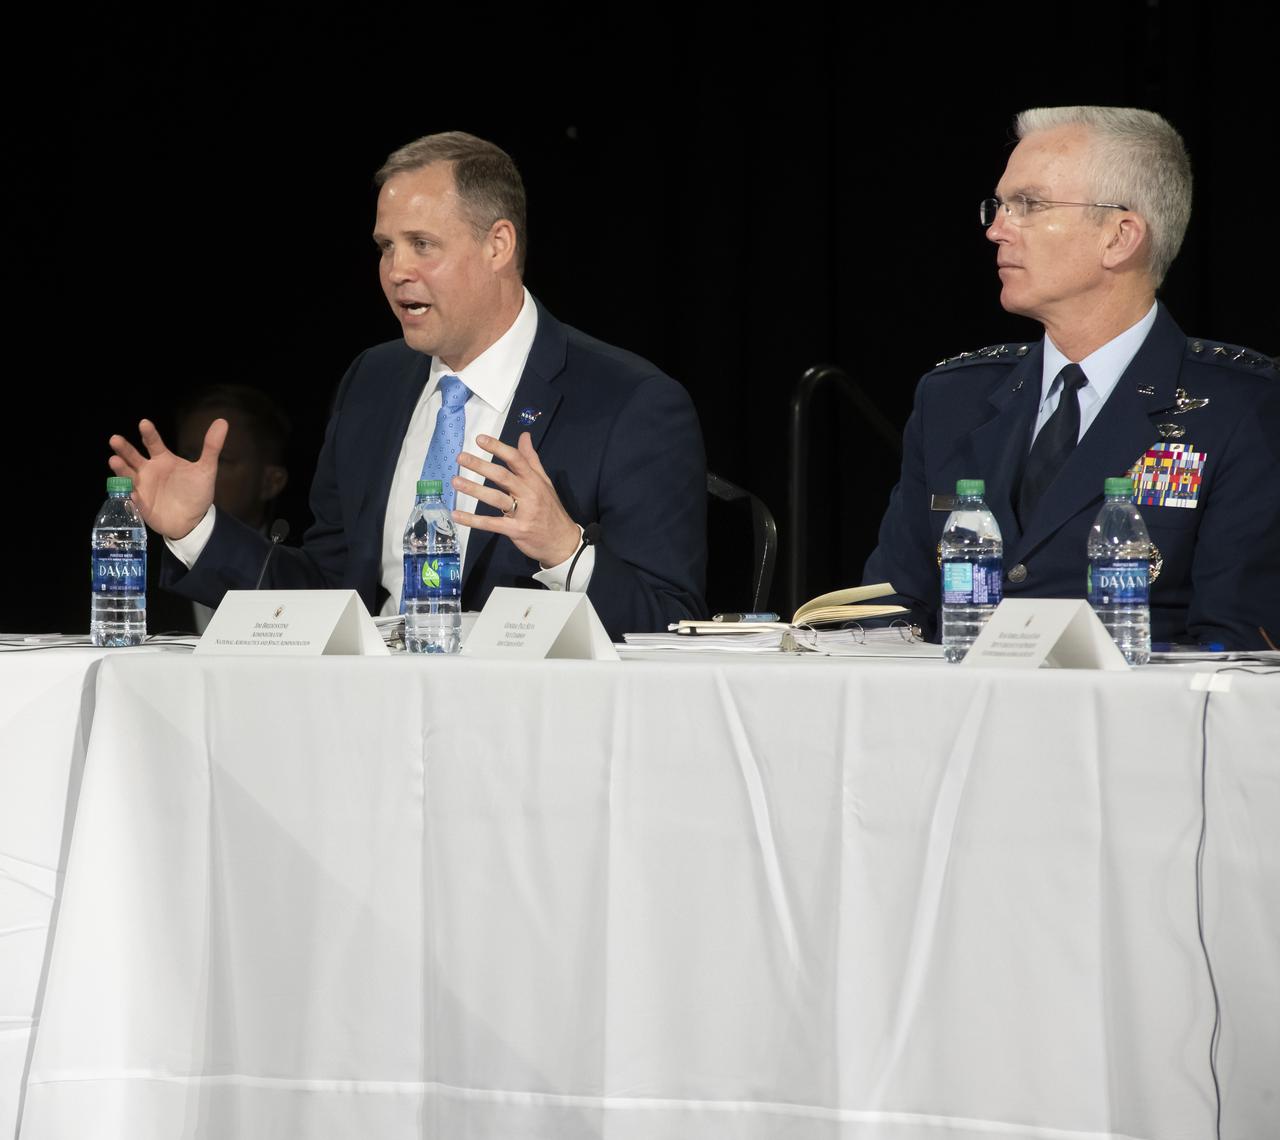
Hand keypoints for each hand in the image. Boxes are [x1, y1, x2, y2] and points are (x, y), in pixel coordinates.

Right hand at [108, 418, 226, 538]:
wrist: (195, 520)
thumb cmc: (196, 492)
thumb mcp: (206, 469)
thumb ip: (211, 447)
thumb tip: (222, 421)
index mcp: (163, 460)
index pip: (153, 443)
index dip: (149, 434)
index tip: (144, 423)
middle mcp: (148, 471)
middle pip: (133, 457)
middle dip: (124, 448)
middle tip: (115, 439)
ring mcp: (142, 487)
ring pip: (127, 476)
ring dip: (121, 469)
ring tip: (114, 460)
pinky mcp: (141, 505)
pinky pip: (134, 499)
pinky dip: (131, 495)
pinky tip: (131, 492)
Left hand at [452, 432, 581, 567]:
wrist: (562, 542)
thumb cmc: (551, 510)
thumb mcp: (545, 482)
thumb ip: (532, 460)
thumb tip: (524, 436)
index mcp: (534, 480)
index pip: (516, 459)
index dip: (498, 448)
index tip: (480, 439)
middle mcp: (528, 494)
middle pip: (502, 476)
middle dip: (480, 466)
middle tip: (461, 457)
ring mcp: (522, 513)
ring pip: (495, 498)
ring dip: (474, 489)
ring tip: (456, 481)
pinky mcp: (516, 530)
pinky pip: (491, 523)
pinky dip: (473, 520)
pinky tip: (457, 515)